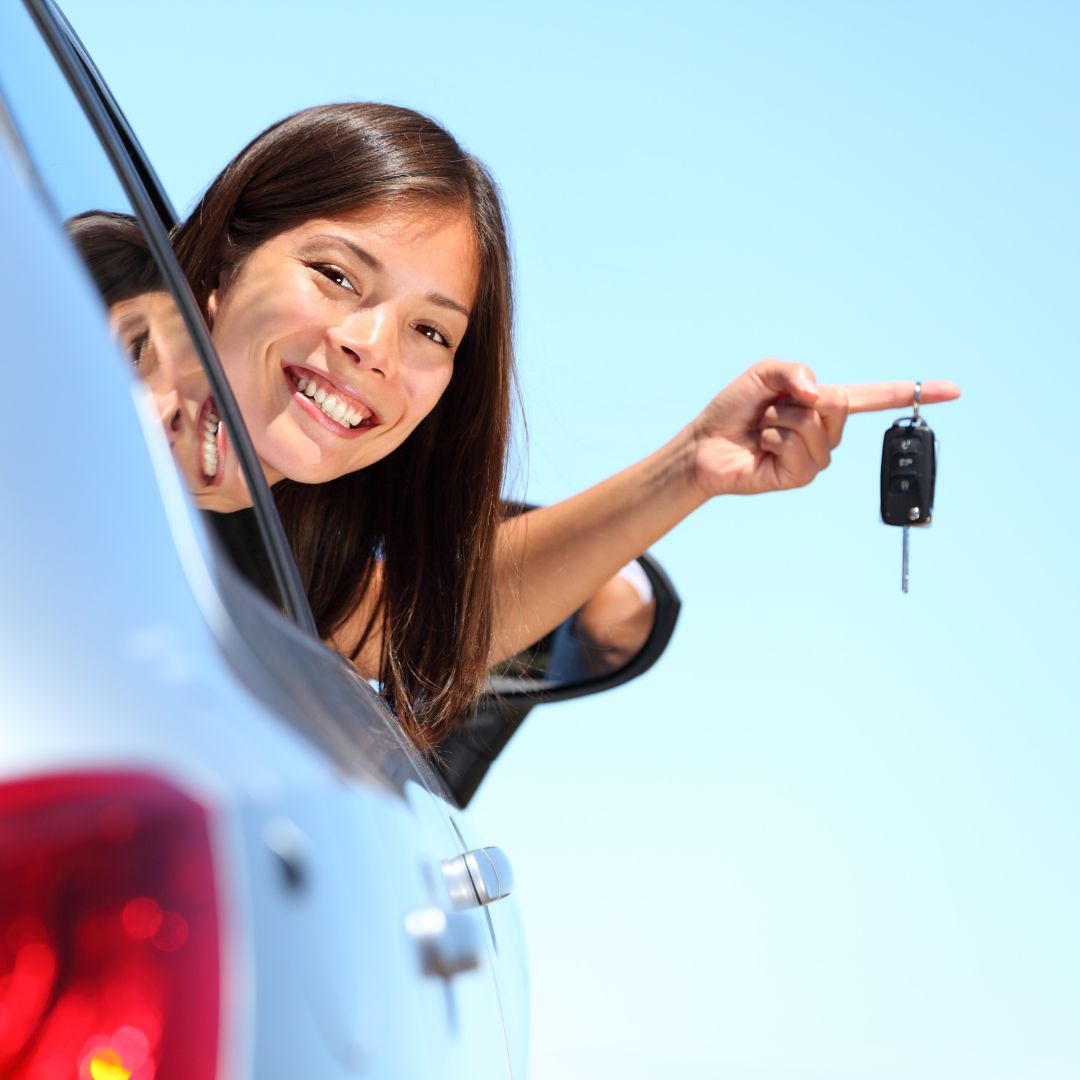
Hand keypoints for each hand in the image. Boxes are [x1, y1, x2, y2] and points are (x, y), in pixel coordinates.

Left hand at [688, 360, 960, 497]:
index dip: (913, 393)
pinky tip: (763, 447)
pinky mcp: (800, 476)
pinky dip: (774, 439)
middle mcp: (826, 432)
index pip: (876, 397)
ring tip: (764, 428)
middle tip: (771, 408)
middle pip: (839, 404)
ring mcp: (816, 457)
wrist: (705, 444)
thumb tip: (819, 394)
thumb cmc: (734, 408)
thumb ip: (794, 371)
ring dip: (780, 419)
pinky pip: (798, 448)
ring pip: (814, 425)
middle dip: (799, 398)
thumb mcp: (763, 373)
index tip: (953, 390)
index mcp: (825, 404)